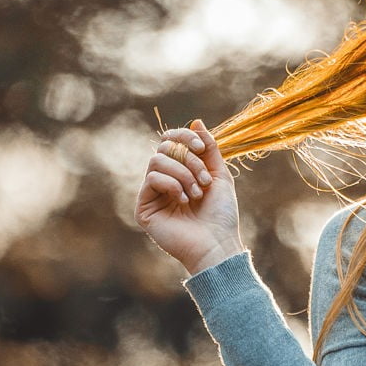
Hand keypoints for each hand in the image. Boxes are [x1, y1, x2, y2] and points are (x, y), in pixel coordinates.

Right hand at [135, 119, 244, 275]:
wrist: (217, 244)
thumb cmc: (221, 214)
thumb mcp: (219, 175)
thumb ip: (208, 148)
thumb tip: (196, 121)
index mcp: (180, 171)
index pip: (171, 140)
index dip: (184, 136)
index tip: (201, 147)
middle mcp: (164, 181)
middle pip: (164, 147)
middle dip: (188, 158)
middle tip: (204, 179)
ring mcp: (152, 194)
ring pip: (157, 161)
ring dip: (183, 173)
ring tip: (196, 194)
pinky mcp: (144, 208)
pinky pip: (151, 179)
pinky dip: (171, 184)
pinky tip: (184, 200)